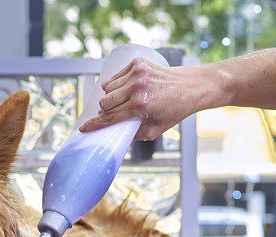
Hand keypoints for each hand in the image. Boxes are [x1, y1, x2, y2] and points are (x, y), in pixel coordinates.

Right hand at [79, 58, 209, 138]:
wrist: (192, 86)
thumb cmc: (175, 110)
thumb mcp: (156, 129)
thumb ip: (135, 134)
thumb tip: (117, 133)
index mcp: (141, 106)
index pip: (110, 117)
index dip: (94, 124)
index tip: (83, 128)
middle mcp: (137, 87)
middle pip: (105, 102)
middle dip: (106, 111)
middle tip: (115, 114)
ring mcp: (137, 73)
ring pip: (107, 89)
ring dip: (111, 97)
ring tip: (124, 100)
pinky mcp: (138, 63)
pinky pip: (115, 77)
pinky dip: (116, 84)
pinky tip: (127, 89)